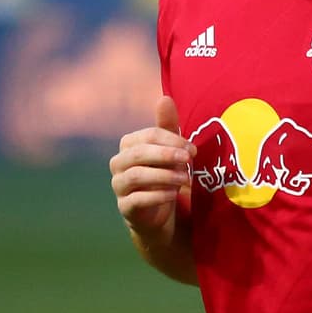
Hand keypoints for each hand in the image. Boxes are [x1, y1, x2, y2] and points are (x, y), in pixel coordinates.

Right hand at [109, 96, 195, 240]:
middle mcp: (118, 163)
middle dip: (166, 154)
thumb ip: (168, 127)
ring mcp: (119, 186)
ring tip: (185, 178)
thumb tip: (165, 98)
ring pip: (136, 175)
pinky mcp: (125, 208)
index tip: (192, 149)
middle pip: (139, 153)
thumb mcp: (170, 151)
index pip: (148, 135)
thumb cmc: (165, 175)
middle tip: (188, 160)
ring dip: (164, 175)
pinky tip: (174, 194)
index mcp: (129, 145)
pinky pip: (137, 199)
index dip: (172, 140)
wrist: (160, 214)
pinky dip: (157, 195)